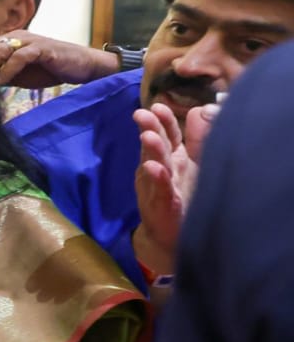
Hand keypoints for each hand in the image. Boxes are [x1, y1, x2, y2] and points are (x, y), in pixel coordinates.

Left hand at [0, 31, 121, 89]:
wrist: (82, 66)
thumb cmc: (50, 69)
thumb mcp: (20, 75)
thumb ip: (1, 75)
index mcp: (9, 41)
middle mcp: (16, 37)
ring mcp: (29, 41)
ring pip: (0, 50)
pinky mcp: (41, 48)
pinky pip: (19, 57)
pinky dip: (7, 70)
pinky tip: (0, 81)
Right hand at [132, 102, 212, 274]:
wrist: (169, 235)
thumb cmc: (181, 197)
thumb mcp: (190, 164)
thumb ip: (194, 139)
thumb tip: (199, 110)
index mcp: (170, 158)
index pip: (167, 134)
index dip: (162, 120)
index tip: (157, 105)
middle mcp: (161, 168)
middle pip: (157, 144)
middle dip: (150, 128)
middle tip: (142, 114)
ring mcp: (159, 185)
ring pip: (156, 163)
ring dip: (152, 149)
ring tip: (147, 136)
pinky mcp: (162, 202)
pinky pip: (160, 188)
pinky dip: (156, 177)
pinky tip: (153, 168)